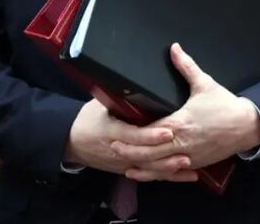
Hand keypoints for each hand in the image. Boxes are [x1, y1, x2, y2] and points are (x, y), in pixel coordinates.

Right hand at [65, 99, 196, 181]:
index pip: (134, 135)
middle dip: (165, 156)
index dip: (151, 135)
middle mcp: (118, 150)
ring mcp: (123, 162)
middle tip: (186, 152)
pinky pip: (148, 174)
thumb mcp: (99, 105)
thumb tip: (135, 82)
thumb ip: (119, 98)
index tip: (168, 131)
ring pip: (148, 169)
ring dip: (169, 168)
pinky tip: (184, 175)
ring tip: (188, 165)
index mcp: (111, 131)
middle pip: (144, 156)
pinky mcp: (127, 169)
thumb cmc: (87, 120)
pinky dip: (166, 176)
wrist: (71, 141)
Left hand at [112, 43, 259, 180]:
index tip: (117, 132)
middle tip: (113, 146)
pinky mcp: (195, 163)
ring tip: (125, 163)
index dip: (132, 135)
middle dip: (130, 151)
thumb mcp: (205, 83)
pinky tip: (147, 173)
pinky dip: (157, 175)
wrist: (247, 126)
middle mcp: (182, 143)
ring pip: (159, 167)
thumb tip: (174, 48)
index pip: (150, 132)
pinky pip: (172, 172)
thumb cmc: (225, 106)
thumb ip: (186, 66)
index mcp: (180, 123)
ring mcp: (188, 156)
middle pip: (149, 153)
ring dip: (141, 166)